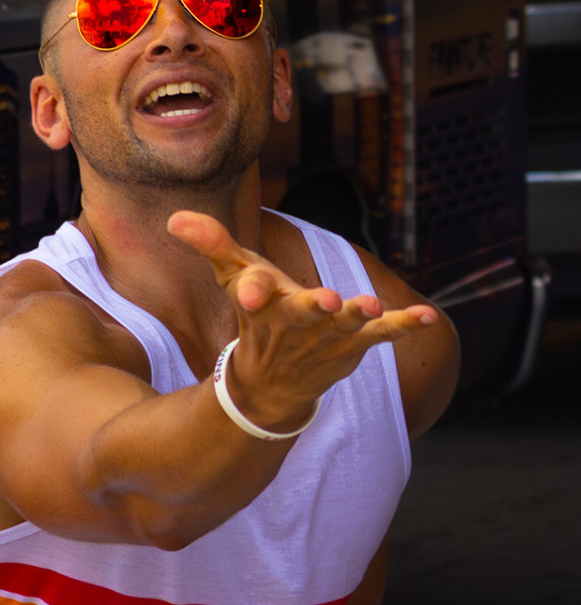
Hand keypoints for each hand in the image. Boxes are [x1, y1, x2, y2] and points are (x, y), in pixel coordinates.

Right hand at [167, 211, 436, 430]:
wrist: (270, 387)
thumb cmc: (256, 318)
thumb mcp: (233, 278)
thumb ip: (212, 244)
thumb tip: (175, 217)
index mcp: (260, 305)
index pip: (250, 293)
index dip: (251, 289)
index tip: (251, 291)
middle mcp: (291, 323)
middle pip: (300, 312)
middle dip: (312, 307)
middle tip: (328, 301)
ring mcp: (325, 336)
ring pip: (342, 326)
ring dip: (357, 317)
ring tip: (369, 306)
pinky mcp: (354, 345)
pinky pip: (382, 334)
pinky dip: (405, 325)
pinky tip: (429, 317)